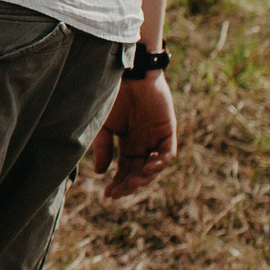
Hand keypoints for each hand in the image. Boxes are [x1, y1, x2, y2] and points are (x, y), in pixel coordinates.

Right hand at [88, 74, 175, 198]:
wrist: (128, 74)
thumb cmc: (113, 96)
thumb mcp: (104, 126)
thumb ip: (104, 148)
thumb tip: (102, 173)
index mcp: (128, 143)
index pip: (125, 169)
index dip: (118, 183)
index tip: (108, 195)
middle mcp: (143, 143)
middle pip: (139, 171)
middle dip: (129, 184)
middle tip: (119, 192)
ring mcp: (156, 137)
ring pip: (154, 166)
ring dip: (145, 177)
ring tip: (133, 182)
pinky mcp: (168, 130)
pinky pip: (168, 153)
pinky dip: (160, 162)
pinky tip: (148, 167)